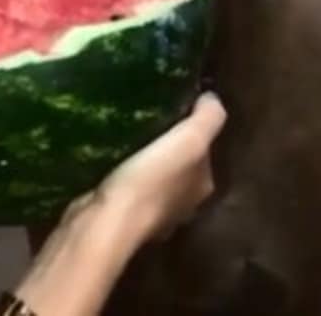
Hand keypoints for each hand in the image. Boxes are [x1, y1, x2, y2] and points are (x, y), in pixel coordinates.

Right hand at [93, 91, 227, 241]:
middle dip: (168, 148)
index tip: (174, 106)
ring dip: (146, 163)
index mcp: (203, 186)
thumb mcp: (189, 141)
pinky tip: (112, 162)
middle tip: (148, 117)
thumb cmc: (152, 180)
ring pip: (155, 181)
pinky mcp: (125, 218)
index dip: (193, 129)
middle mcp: (183, 204)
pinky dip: (125, 176)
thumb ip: (208, 118)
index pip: (204, 152)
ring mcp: (153, 216)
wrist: (107, 222)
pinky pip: (130, 189)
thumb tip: (213, 98)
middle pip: (180, 167)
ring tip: (128, 136)